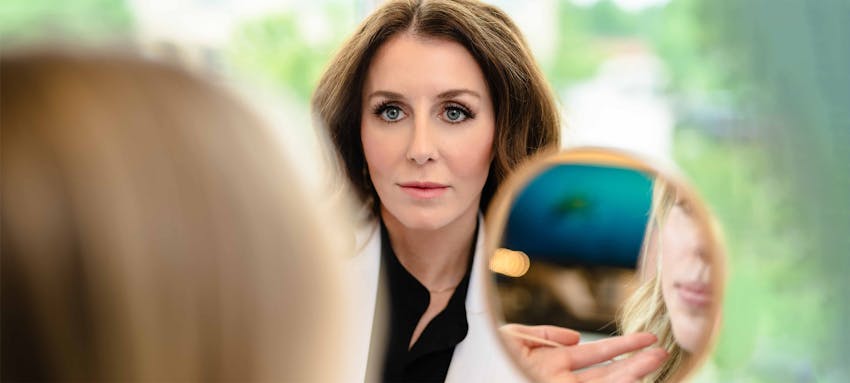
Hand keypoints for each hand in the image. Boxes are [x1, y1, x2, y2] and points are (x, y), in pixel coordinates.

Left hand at [499, 324, 666, 382]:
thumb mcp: (512, 338)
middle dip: (635, 362)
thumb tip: (575, 337)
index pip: (595, 354)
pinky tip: (629, 380)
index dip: (621, 346)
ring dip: (631, 375)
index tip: (646, 338)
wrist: (468, 374)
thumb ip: (543, 334)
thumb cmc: (483, 357)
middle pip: (607, 373)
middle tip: (662, 351)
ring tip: (656, 361)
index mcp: (552, 363)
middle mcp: (561, 380)